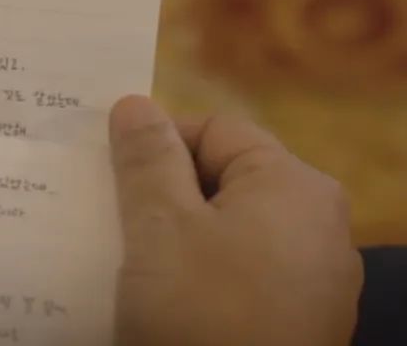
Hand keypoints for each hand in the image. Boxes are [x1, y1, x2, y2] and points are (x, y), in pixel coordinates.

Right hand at [109, 95, 361, 345]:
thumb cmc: (201, 313)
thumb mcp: (160, 227)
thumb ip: (146, 159)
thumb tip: (134, 102)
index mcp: (295, 187)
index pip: (216, 131)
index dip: (157, 143)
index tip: (107, 174)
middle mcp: (317, 227)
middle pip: (223, 181)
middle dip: (160, 193)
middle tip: (108, 213)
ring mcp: (310, 283)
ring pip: (226, 233)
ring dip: (172, 238)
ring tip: (123, 257)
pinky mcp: (292, 325)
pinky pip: (237, 278)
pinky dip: (196, 278)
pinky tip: (157, 300)